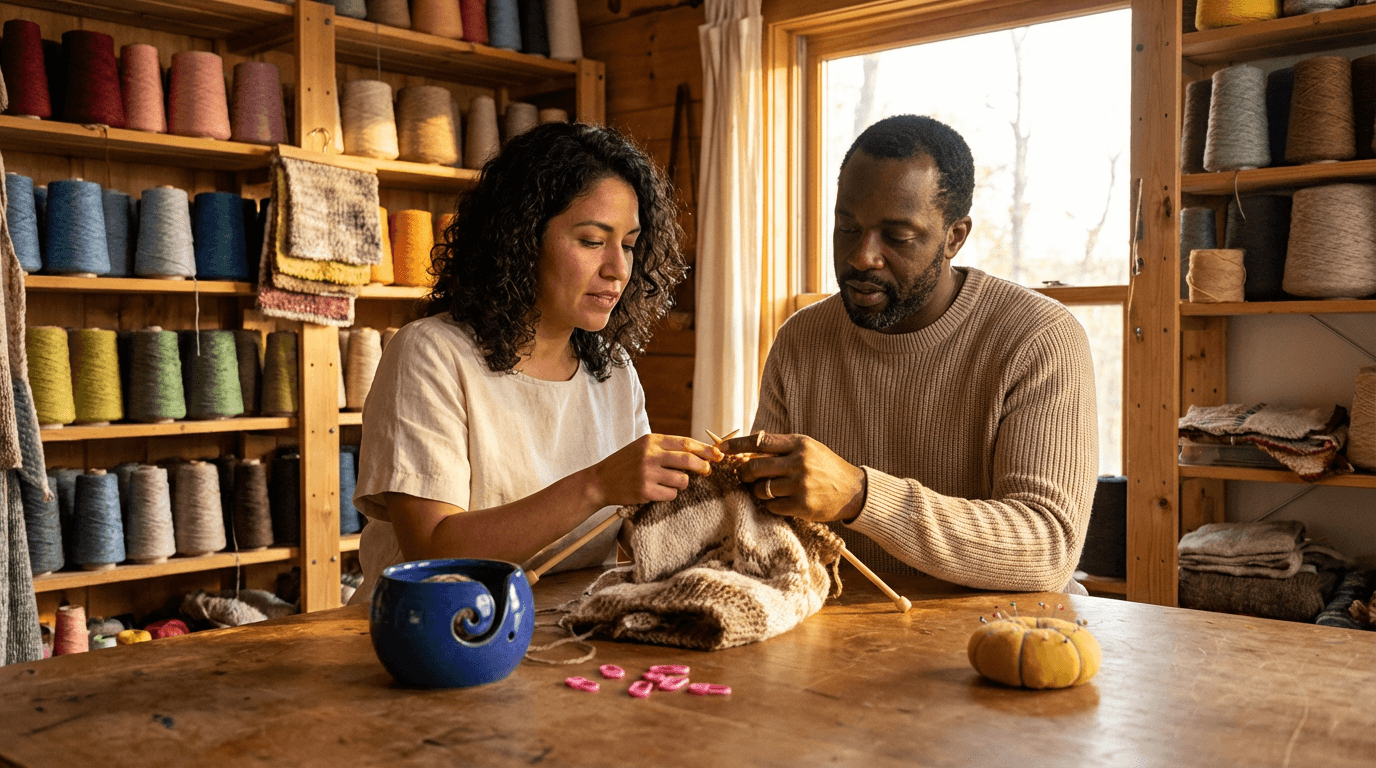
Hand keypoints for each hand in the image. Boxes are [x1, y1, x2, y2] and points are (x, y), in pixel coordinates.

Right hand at [587, 433, 720, 507]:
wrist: (600, 481)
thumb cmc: (626, 463)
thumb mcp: (644, 448)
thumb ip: (667, 448)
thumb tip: (699, 453)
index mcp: (652, 441)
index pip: (685, 443)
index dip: (705, 449)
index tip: (717, 454)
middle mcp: (650, 455)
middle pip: (688, 460)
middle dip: (703, 467)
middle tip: (707, 471)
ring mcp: (647, 473)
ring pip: (682, 480)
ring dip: (681, 483)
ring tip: (668, 482)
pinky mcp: (645, 491)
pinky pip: (671, 494)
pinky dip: (669, 494)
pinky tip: (656, 491)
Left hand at [720, 432, 865, 522]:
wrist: (853, 491)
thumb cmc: (825, 467)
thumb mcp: (807, 448)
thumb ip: (780, 448)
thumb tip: (745, 452)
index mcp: (799, 444)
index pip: (759, 441)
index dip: (736, 445)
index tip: (721, 448)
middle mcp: (799, 462)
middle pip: (755, 467)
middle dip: (743, 473)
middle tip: (742, 475)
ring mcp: (800, 485)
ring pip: (760, 489)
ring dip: (757, 490)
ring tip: (765, 489)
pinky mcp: (801, 506)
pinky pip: (772, 506)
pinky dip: (770, 504)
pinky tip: (779, 500)